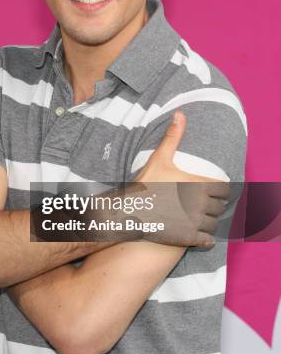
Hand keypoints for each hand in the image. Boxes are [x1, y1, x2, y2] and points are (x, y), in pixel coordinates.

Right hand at [134, 110, 230, 247]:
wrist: (128, 213)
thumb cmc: (144, 186)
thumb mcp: (159, 159)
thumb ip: (173, 137)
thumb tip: (179, 113)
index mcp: (198, 185)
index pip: (224, 189)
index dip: (219, 189)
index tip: (210, 190)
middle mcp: (200, 205)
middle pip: (220, 206)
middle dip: (213, 205)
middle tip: (202, 203)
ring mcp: (195, 223)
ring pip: (214, 224)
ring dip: (209, 221)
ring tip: (198, 217)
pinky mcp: (188, 238)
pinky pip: (207, 240)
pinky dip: (204, 238)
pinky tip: (196, 233)